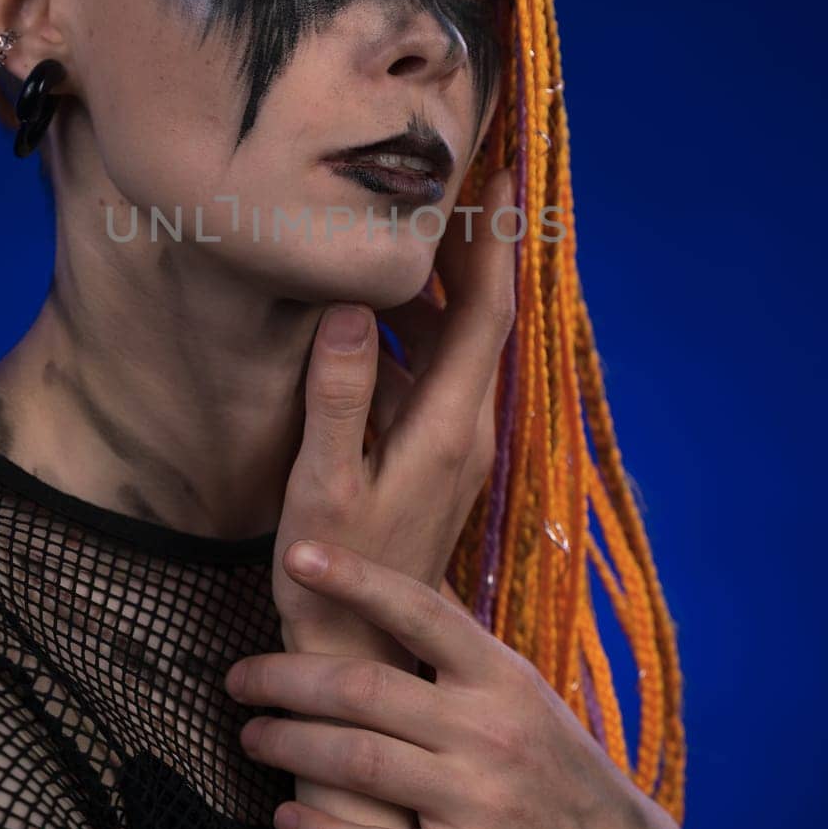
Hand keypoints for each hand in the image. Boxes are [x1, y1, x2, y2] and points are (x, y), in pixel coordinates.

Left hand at [225, 540, 697, 828]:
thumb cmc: (557, 762)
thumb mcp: (523, 688)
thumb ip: (460, 641)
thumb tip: (404, 567)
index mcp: (501, 675)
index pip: (420, 610)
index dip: (355, 578)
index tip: (295, 554)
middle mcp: (491, 729)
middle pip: (366, 690)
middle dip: (287, 679)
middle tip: (237, 678)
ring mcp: (483, 802)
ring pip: (361, 764)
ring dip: (290, 747)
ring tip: (250, 736)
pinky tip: (285, 818)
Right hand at [271, 165, 516, 662]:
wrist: (365, 652)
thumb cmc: (337, 572)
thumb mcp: (324, 485)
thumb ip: (337, 396)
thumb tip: (353, 308)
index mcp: (447, 426)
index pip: (487, 314)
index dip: (495, 245)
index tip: (503, 179)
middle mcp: (464, 428)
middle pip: (481, 317)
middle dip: (474, 246)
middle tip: (457, 176)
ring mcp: (452, 444)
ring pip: (458, 342)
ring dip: (445, 285)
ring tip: (418, 223)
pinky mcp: (433, 458)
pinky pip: (435, 370)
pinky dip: (419, 328)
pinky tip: (381, 309)